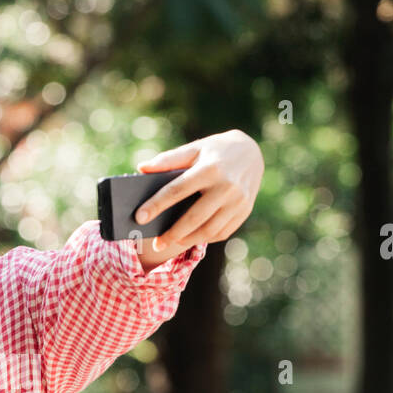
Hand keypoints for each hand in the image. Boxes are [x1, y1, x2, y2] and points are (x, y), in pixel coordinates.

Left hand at [133, 129, 263, 254]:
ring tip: (171, 243)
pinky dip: (204, 238)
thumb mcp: (194, 148)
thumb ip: (168, 159)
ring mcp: (238, 201)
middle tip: (157, 244)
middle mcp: (226, 186)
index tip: (140, 217)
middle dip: (172, 234)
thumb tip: (141, 169)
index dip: (156, 205)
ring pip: (209, 230)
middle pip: (193, 218)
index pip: (177, 190)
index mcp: (210, 168)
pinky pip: (221, 232)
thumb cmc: (215, 151)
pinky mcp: (244, 211)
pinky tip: (191, 238)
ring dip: (188, 241)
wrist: (252, 152)